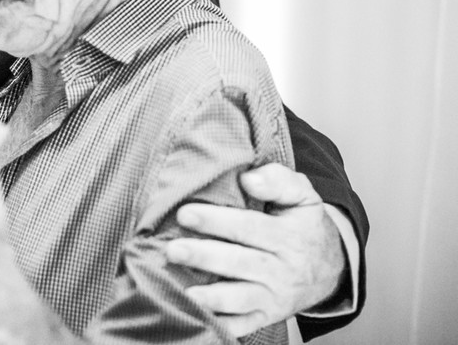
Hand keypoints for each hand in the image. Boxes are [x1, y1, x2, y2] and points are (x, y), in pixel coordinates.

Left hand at [165, 163, 346, 336]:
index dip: (216, 221)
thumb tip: (249, 179)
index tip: (185, 214)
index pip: (249, 227)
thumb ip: (278, 180)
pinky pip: (242, 325)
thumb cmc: (304, 225)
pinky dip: (221, 324)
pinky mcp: (265, 316)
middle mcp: (281, 270)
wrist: (330, 269)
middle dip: (204, 257)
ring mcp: (273, 297)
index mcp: (288, 237)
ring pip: (240, 298)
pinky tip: (196, 316)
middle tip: (173, 250)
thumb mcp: (303, 195)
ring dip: (211, 296)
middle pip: (240, 263)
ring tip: (183, 290)